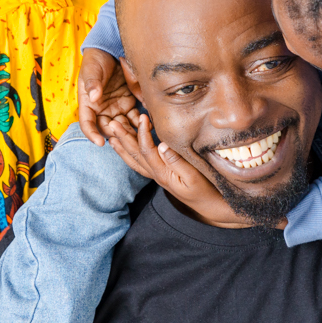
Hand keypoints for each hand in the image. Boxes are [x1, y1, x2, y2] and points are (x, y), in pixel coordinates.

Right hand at [78, 48, 139, 144]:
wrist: (109, 51)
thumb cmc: (96, 60)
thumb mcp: (91, 70)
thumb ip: (92, 83)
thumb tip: (93, 96)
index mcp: (89, 104)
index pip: (87, 124)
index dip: (92, 134)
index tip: (100, 142)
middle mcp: (102, 110)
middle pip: (108, 128)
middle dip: (118, 135)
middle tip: (129, 139)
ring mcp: (116, 108)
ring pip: (123, 126)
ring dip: (131, 132)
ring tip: (141, 135)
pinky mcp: (129, 104)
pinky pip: (135, 117)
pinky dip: (142, 123)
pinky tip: (150, 124)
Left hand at [106, 114, 243, 226]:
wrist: (210, 206)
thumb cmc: (205, 190)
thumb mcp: (193, 177)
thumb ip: (177, 162)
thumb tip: (162, 145)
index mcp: (163, 173)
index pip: (147, 150)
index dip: (142, 133)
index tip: (142, 116)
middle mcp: (156, 174)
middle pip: (135, 155)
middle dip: (123, 138)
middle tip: (112, 123)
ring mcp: (157, 175)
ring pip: (135, 160)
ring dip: (122, 147)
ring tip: (111, 135)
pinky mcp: (161, 175)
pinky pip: (140, 164)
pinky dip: (130, 155)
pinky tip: (125, 148)